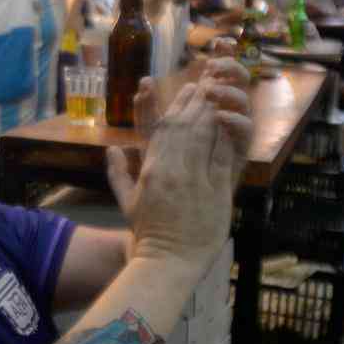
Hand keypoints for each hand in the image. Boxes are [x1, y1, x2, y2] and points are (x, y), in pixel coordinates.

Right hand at [106, 80, 248, 264]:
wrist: (167, 260)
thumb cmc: (147, 232)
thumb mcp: (125, 201)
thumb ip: (117, 172)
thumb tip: (112, 149)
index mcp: (150, 169)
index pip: (163, 129)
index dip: (175, 105)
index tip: (186, 89)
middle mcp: (172, 169)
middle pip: (185, 126)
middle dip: (197, 102)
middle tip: (207, 83)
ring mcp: (195, 180)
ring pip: (204, 137)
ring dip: (212, 113)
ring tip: (219, 95)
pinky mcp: (216, 193)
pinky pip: (222, 158)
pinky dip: (226, 138)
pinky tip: (230, 123)